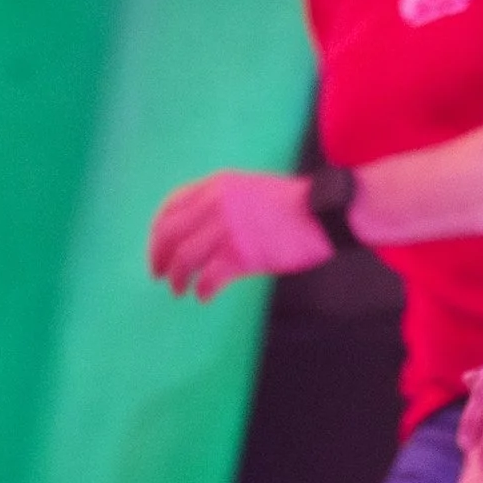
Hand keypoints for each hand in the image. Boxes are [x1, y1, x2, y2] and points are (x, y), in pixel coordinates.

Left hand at [148, 171, 330, 298]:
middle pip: (170, 233)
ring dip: (178, 277)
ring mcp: (227, 230)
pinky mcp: (241, 254)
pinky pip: (210, 277)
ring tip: (180, 289)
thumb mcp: (250, 188)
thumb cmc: (293, 203)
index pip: (171, 206)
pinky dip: (203, 289)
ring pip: (185, 257)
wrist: (323, 211)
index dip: (158, 231)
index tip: (159, 248)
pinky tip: (204, 296)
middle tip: (160, 274)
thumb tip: (205, 226)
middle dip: (159, 256)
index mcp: (215, 186)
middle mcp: (214, 204)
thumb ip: (224, 201)